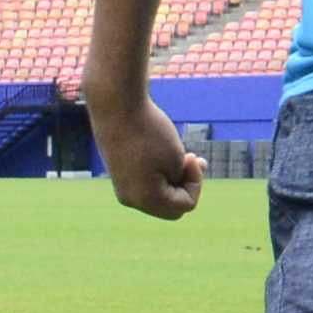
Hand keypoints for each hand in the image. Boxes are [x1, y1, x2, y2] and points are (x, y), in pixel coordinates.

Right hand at [91, 86, 205, 220]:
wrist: (117, 106)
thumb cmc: (151, 131)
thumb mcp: (176, 159)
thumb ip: (181, 180)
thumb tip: (176, 186)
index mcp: (145, 199)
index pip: (185, 204)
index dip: (195, 182)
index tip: (190, 156)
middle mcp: (130, 200)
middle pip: (171, 207)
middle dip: (185, 185)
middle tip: (190, 157)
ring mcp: (122, 189)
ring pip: (159, 196)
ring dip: (174, 179)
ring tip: (184, 155)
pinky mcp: (120, 176)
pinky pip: (147, 185)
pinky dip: (160, 174)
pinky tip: (165, 154)